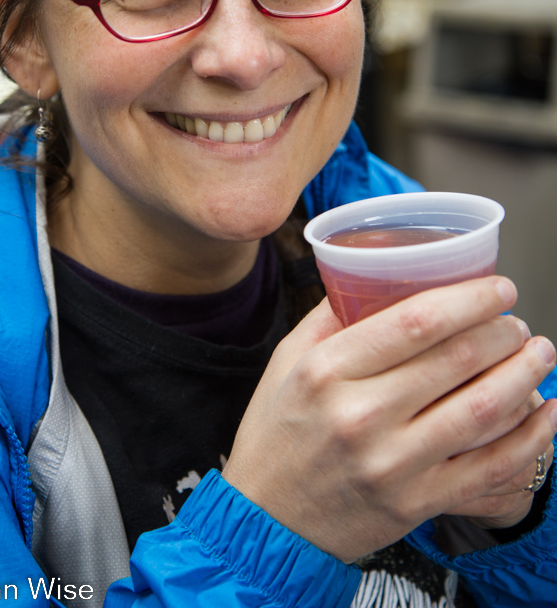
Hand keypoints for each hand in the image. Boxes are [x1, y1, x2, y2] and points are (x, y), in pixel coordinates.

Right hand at [222, 277, 556, 562]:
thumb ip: (331, 316)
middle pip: (456, 359)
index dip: (469, 298)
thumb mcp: (287, 361)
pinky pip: (488, 467)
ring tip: (539, 355)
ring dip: (523, 375)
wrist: (267, 521)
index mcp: (328, 370)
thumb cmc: (276, 435)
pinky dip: (530, 438)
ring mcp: (392, 464)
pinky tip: (548, 412)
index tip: (498, 288)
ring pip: (481, 410)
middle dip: (503, 332)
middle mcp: (361, 415)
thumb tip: (376, 274)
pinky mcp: (415, 503)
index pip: (415, 321)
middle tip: (517, 321)